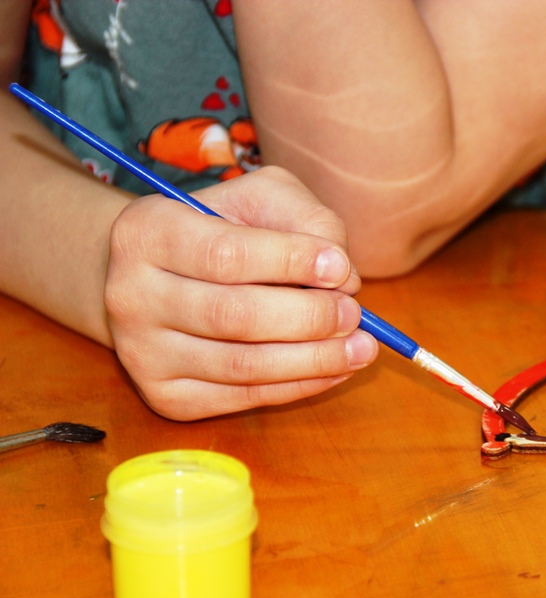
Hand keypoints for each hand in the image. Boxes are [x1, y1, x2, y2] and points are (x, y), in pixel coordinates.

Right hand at [104, 167, 377, 419]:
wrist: (157, 280)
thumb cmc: (223, 231)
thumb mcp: (259, 200)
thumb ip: (304, 219)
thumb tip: (344, 278)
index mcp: (146, 231)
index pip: (225, 254)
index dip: (289, 263)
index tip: (341, 266)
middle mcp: (131, 294)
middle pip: (233, 315)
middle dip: (309, 317)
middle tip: (355, 314)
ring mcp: (142, 352)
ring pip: (242, 365)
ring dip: (314, 360)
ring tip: (361, 347)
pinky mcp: (165, 395)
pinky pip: (243, 397)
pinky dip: (299, 386)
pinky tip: (335, 370)